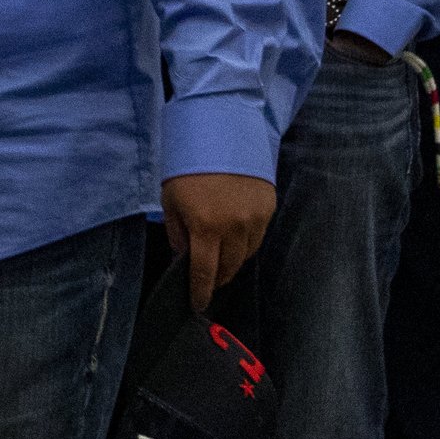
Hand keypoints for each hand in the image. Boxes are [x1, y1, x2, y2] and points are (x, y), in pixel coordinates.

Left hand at [161, 172, 274, 309]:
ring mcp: (254, 220)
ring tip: (221, 262)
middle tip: (209, 282)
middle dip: (217, 278)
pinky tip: (235, 242)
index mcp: (205, 227)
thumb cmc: (188, 166)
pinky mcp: (268, 209)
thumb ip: (177, 232)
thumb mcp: (170, 199)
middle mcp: (234, 228)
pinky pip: (257, 238)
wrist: (221, 133)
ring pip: (245, 255)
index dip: (201, 292)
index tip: (198, 304)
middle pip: (228, 267)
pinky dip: (245, 245)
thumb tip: (184, 256)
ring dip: (232, 263)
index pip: (204, 272)